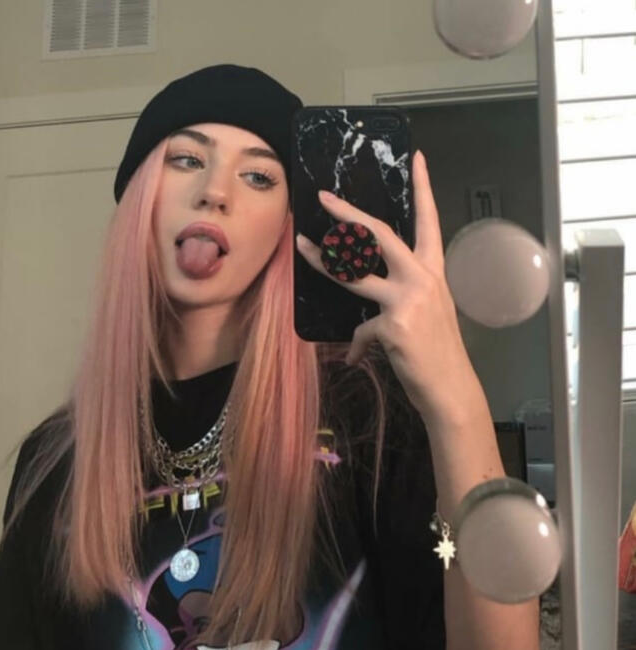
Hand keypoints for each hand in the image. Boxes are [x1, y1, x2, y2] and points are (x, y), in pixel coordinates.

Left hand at [295, 150, 474, 417]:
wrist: (450, 388)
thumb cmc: (438, 351)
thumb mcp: (425, 315)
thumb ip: (396, 301)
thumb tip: (363, 319)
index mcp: (433, 272)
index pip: (429, 221)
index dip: (423, 188)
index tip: (417, 157)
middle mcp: (423, 278)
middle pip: (381, 234)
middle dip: (350, 213)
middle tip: (325, 196)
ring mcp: (408, 299)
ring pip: (355, 271)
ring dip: (324, 260)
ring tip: (302, 246)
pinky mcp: (393, 324)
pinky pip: (361, 330)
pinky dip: (358, 345)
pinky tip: (358, 358)